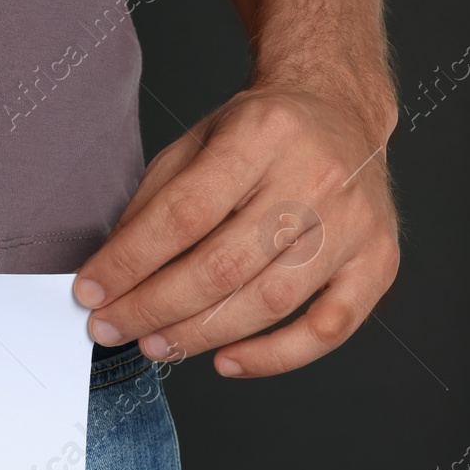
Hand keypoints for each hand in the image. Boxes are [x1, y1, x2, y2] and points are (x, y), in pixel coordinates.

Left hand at [72, 87, 399, 376]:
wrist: (337, 108)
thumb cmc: (259, 133)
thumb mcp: (194, 144)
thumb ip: (152, 205)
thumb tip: (110, 275)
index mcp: (262, 135)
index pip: (183, 215)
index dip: (129, 262)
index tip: (90, 291)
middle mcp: (315, 178)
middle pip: (223, 266)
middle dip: (154, 307)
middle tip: (111, 327)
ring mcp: (353, 222)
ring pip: (268, 302)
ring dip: (200, 335)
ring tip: (154, 344)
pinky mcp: (378, 259)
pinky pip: (328, 327)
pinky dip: (275, 357)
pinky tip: (226, 362)